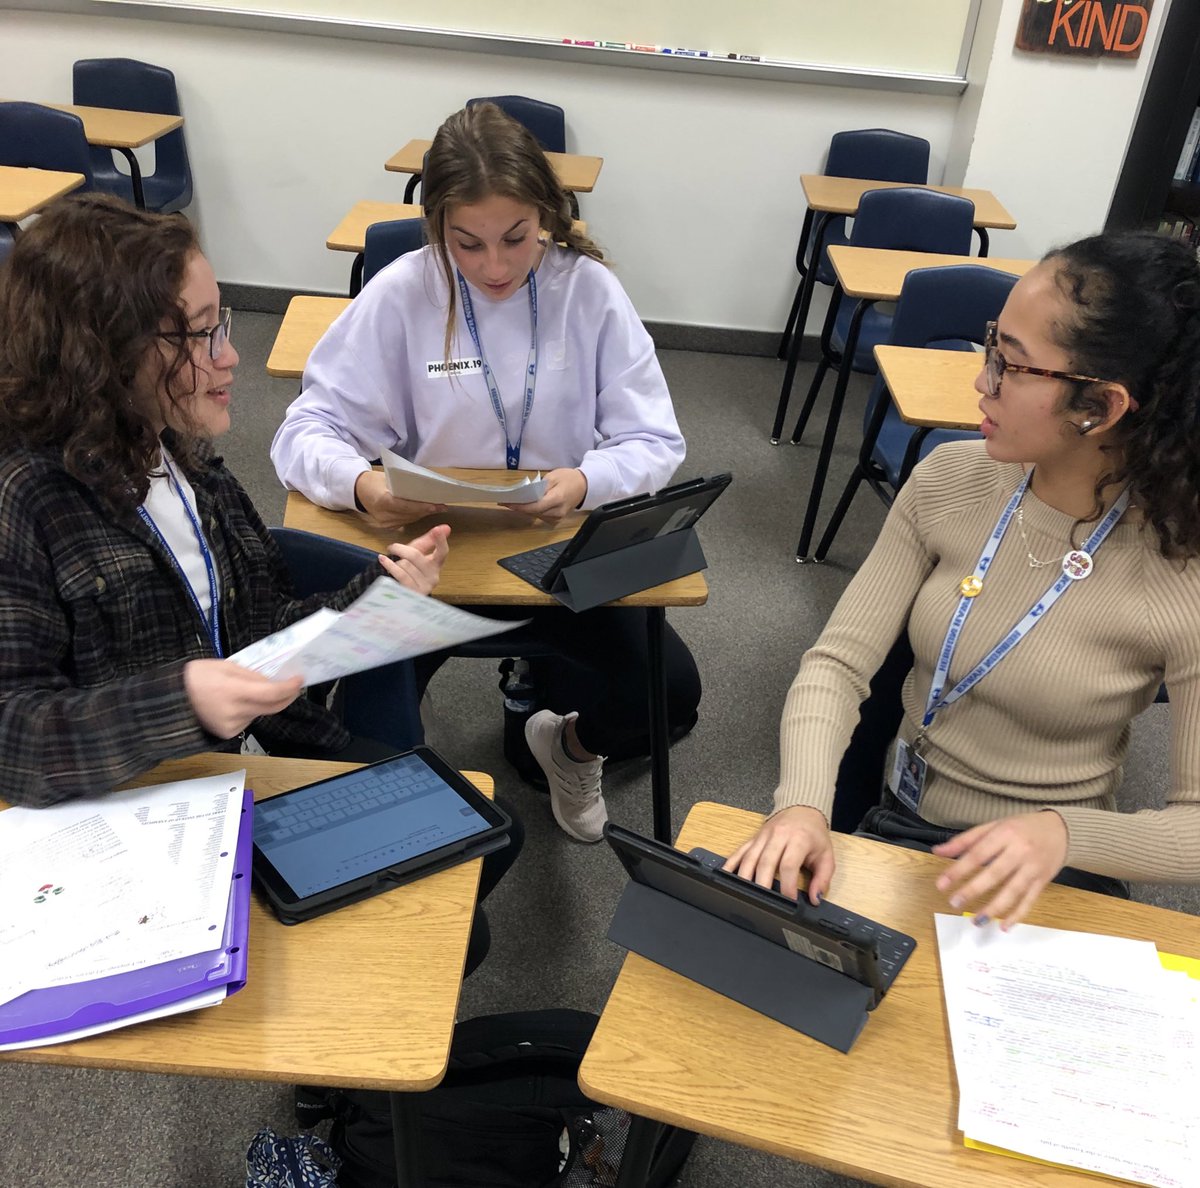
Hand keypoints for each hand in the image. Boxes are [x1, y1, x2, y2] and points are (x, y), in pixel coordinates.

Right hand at [183, 659, 304, 738]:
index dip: (289, 687)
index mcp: (232, 691)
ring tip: (252, 691)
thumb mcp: (224, 666)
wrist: (171, 701)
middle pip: (273, 707)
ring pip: (260, 713)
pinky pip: (249, 720)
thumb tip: (273, 681)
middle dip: (287, 696)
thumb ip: (251, 674)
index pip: (271, 693)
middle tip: (293, 685)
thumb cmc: (196, 678)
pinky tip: (237, 703)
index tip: (299, 679)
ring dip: (264, 702)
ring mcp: (231, 726)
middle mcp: (234, 712)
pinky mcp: (228, 734)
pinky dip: (250, 711)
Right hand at [354, 471, 445, 529]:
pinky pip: (405, 522)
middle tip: (442, 506)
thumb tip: (426, 487)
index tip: (437, 506)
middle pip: (410, 514)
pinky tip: (425, 512)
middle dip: (427, 510)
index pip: (406, 505)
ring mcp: (384, 522)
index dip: (422, 507)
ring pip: (410, 519)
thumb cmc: (375, 480)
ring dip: (423, 514)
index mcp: (383, 500)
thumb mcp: (389, 478)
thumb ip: (405, 485)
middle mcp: (383, 515)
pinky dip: (415, 516)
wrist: (359, 490)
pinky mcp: (386, 526)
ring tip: (437, 508)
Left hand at [378, 523, 450, 594]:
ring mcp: (424, 586)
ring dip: (395, 561)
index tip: (437, 530)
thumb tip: (446, 527)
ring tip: (392, 563)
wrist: (401, 595)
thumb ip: (429, 541)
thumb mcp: (418, 555)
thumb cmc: (410, 572)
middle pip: (416, 556)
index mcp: (436, 565)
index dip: (440, 541)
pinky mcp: (413, 593)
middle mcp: (433, 576)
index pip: (442, 552)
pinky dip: (390, 565)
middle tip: (393, 547)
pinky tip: (383, 560)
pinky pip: (400, 574)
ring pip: (406, 565)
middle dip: (401, 549)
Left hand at [503, 468, 587, 523]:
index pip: (535, 506)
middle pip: (534, 512)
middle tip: (506, 500)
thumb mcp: (554, 476)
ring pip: (536, 515)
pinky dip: (532, 511)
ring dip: (525, 510)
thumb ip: (540, 487)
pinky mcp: (557, 519)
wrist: (584, 486)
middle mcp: (557, 511)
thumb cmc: (569, 478)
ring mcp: (558, 517)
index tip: (507, 503)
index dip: (520, 506)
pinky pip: (541, 516)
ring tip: (513, 502)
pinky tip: (526, 505)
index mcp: (557, 498)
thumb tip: (526, 494)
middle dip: (520, 507)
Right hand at [723, 805, 834, 904]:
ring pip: (749, 858)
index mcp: (798, 839)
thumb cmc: (814, 834)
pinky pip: (740, 851)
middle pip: (765, 862)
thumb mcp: (826, 855)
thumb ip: (823, 879)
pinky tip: (726, 876)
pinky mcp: (753, 838)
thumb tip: (816, 899)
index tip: (789, 902)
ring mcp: (763, 836)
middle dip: (763, 885)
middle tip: (763, 903)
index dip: (787, 886)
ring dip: (745, 878)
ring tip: (745, 895)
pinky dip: (731, 864)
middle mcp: (778, 836)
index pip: (788, 865)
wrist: (802, 808)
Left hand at [932, 810, 1068, 929]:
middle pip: (995, 874)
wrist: (1061, 830)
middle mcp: (1020, 852)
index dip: (959, 870)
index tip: (942, 884)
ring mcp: (1033, 868)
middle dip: (973, 890)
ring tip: (976, 920)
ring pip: (1013, 891)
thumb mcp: (992, 826)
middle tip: (954, 903)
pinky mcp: (1043, 882)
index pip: (978, 854)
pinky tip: (1004, 926)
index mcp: (1004, 834)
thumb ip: (965, 840)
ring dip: (994, 908)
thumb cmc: (1021, 827)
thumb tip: (938, 851)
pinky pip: (1029, 901)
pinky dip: (1018, 915)